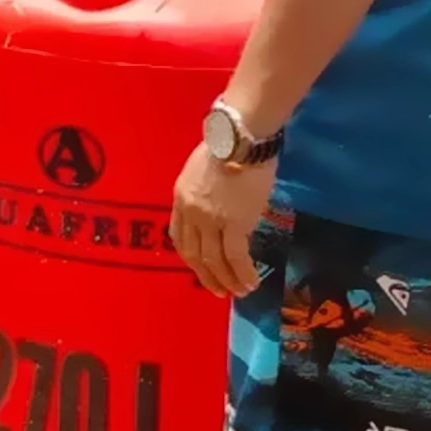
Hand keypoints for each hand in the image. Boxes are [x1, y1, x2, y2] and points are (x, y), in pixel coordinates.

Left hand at [169, 142, 275, 297]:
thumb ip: (204, 193)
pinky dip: (242, 273)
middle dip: (207, 276)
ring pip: (215, 260)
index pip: (179, 236)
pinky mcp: (234, 224)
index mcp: (180, 198)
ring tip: (240, 292)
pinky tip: (251, 282)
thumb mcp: (201, 171)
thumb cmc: (227, 147)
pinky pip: (236, 257)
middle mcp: (191, 213)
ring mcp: (210, 220)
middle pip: (194, 254)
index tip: (202, 268)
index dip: (191, 257)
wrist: (240, 138)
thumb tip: (219, 208)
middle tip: (220, 291)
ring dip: (227, 280)